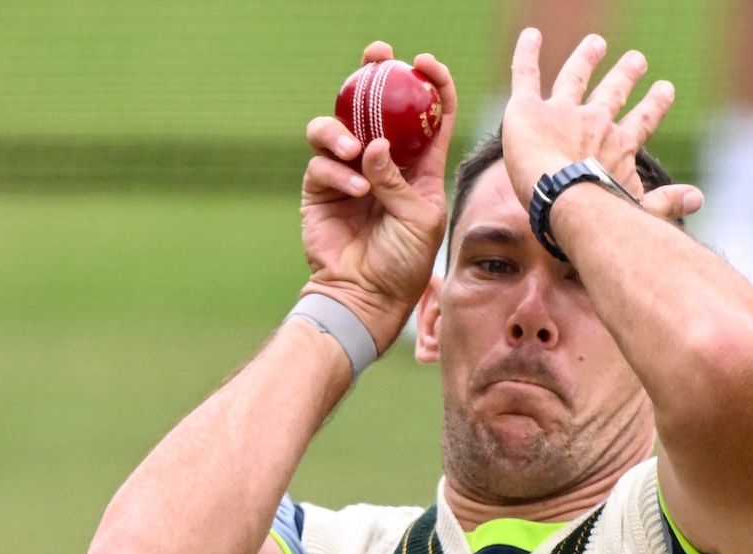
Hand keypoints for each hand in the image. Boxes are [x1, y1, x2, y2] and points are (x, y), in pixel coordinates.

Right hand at [299, 42, 456, 351]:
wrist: (367, 297)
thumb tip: (375, 144)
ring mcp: (349, 173)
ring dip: (344, 131)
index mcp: (419, 167)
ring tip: (355, 149)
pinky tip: (355, 190)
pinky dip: (337, 172)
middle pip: (376, 107)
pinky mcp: (320, 189)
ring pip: (337, 128)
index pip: (430, 116)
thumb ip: (400, 180)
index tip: (425, 64)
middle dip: (374, 76)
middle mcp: (384, 164)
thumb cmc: (403, 263)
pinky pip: (321, 164)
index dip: (431, 85)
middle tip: (375, 58)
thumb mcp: (419, 219)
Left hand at [500, 28, 675, 210]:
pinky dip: (527, 54)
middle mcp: (593, 123)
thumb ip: (666, 202)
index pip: (641, 121)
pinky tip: (530, 35)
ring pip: (574, 77)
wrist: (562, 199)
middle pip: (612, 93)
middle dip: (625, 75)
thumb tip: (699, 198)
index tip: (667, 87)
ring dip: (585, 58)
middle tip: (637, 58)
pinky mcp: (527, 110)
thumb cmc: (600, 214)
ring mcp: (560, 113)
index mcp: (619, 146)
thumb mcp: (640, 210)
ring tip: (595, 43)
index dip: (654, 105)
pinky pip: (526, 74)